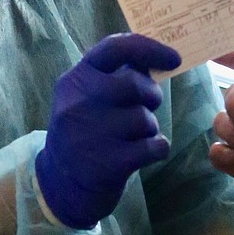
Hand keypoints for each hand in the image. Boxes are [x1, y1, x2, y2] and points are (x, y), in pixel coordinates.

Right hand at [36, 34, 181, 229]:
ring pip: (146, 119)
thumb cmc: (83, 134)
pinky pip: (155, 146)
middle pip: (136, 85)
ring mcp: (91, 135)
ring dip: (149, 128)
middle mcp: (78, 104)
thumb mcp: (86, 99)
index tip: (174, 58)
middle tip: (147, 107)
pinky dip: (157, 149)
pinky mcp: (107, 165)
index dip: (150, 48)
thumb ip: (113, 77)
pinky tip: (142, 154)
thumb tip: (153, 59)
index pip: (114, 48)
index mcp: (75, 80)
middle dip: (151, 96)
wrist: (59, 185)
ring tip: (133, 137)